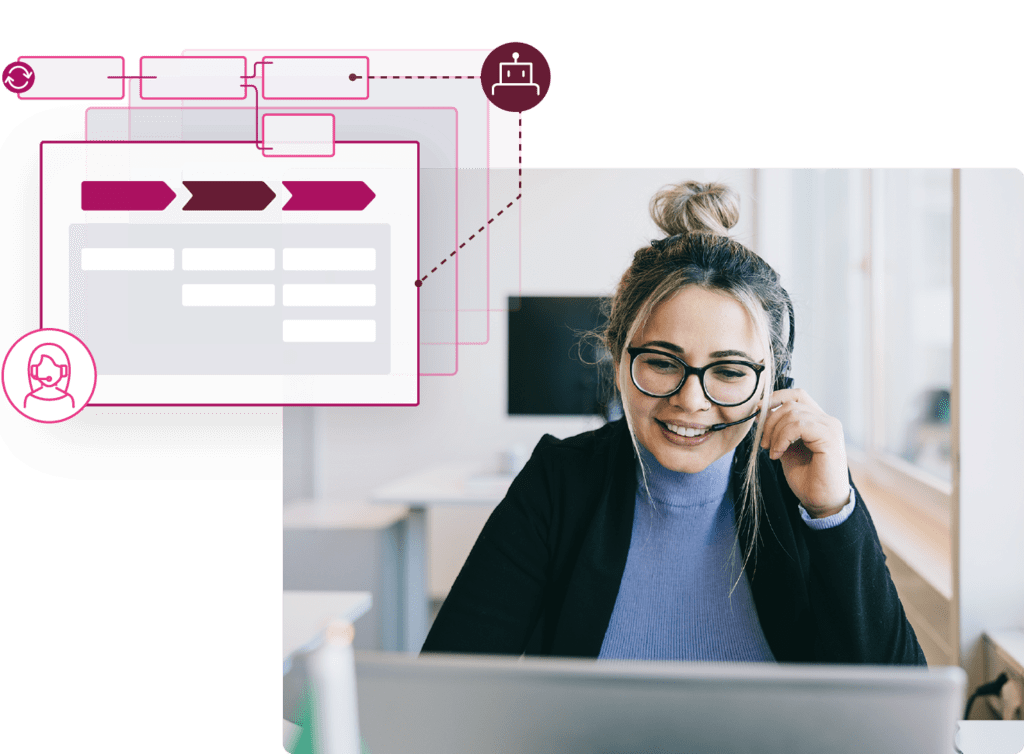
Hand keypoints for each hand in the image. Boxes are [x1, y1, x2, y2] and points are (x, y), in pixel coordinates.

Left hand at [758, 388, 849, 517]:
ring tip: (772, 452)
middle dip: (769, 421)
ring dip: (774, 433)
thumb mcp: (786, 448)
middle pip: (790, 403)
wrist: (821, 501)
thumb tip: (761, 412)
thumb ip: (779, 430)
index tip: (758, 411)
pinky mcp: (830, 437)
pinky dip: (782, 438)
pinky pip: (799, 425)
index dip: (775, 397)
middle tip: (763, 443)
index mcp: (818, 420)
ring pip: (792, 413)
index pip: (797, 395)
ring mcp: (830, 427)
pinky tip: (778, 454)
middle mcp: (827, 420)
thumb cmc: (806, 478)